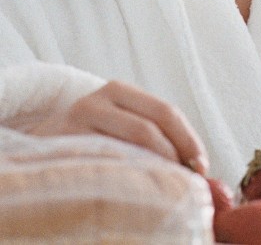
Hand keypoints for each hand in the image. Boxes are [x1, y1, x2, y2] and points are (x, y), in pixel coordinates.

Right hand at [27, 79, 208, 173]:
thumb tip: (197, 163)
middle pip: (150, 127)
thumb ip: (151, 133)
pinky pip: (104, 162)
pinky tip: (134, 188)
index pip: (166, 112)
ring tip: (164, 186)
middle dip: (176, 154)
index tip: (203, 165)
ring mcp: (77, 120)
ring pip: (129, 145)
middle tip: (187, 179)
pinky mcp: (63, 143)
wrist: (38, 145)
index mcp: (119, 90)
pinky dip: (126, 176)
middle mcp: (97, 99)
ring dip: (153, 167)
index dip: (189, 139)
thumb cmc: (90, 137)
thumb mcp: (118, 123)